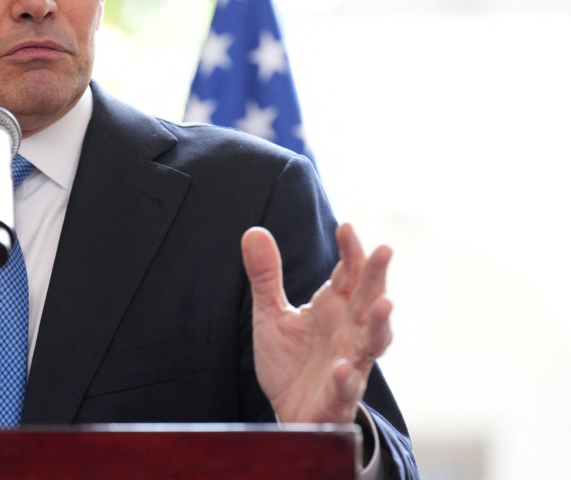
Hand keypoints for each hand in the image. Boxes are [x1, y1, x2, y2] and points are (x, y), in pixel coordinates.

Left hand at [241, 223, 392, 423]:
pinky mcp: (339, 395)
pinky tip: (343, 367)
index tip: (344, 227)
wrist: (289, 412)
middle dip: (377, 276)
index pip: (349, 273)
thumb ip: (266, 276)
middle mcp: (349, 331)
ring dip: (381, 324)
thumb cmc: (289, 361)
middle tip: (384, 249)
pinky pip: (348, 386)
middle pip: (370, 298)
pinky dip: (348, 377)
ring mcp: (350, 362)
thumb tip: (254, 231)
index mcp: (335, 307)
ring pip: (374, 341)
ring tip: (385, 304)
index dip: (350, 251)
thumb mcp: (271, 314)